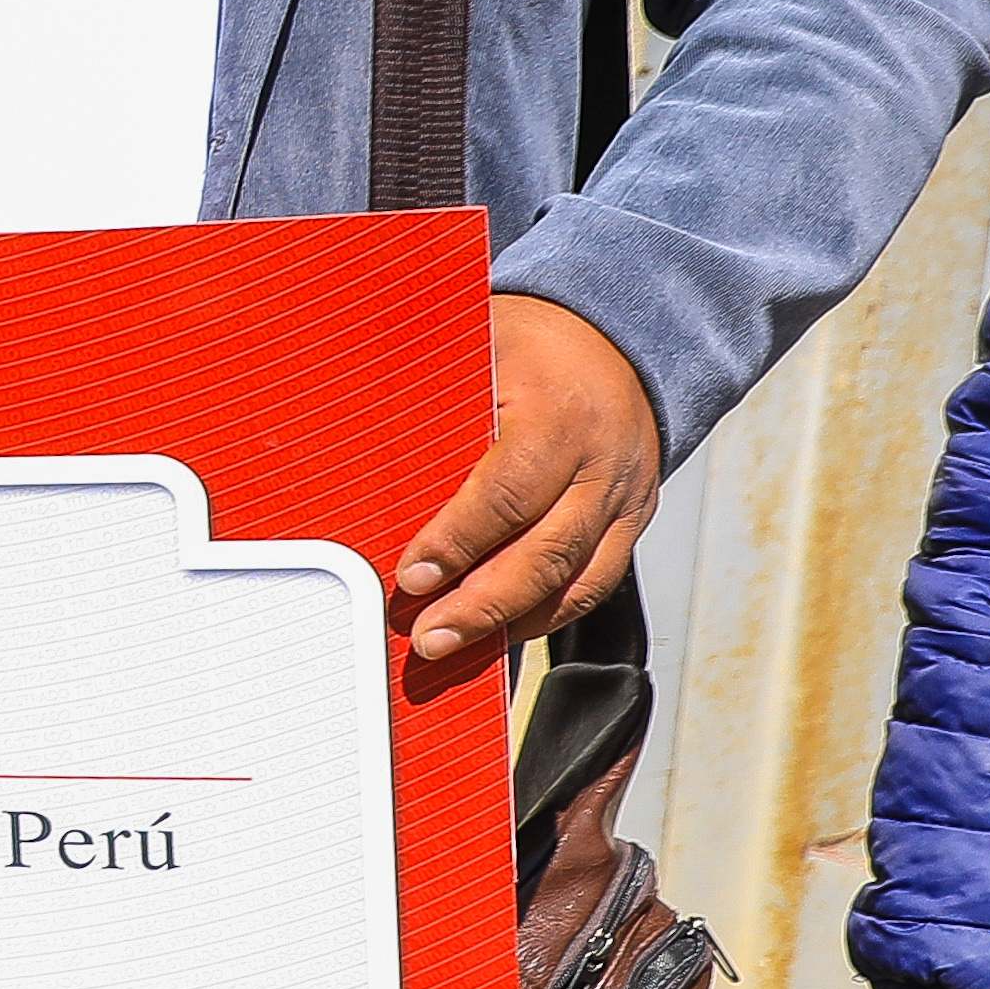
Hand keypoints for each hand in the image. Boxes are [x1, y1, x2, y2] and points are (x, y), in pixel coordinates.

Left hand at [396, 295, 665, 670]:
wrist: (616, 339)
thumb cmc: (527, 344)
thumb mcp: (476, 348)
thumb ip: (428, 399)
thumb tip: (354, 449)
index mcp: (560, 416)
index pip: (506, 493)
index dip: (457, 541)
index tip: (412, 576)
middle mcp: (604, 464)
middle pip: (546, 552)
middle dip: (482, 604)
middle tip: (427, 638)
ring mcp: (627, 498)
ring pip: (578, 580)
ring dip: (513, 622)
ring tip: (456, 649)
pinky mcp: (634, 521)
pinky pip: (595, 581)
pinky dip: (548, 614)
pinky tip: (501, 632)